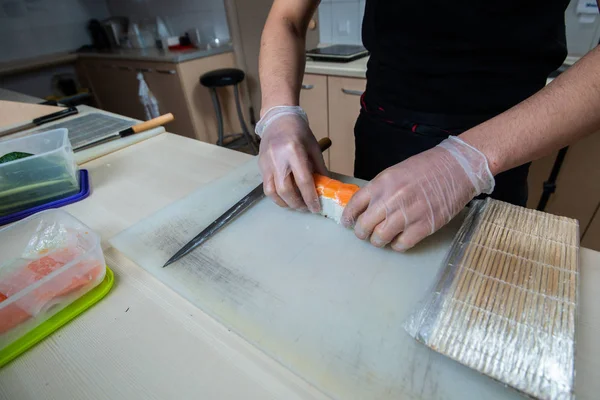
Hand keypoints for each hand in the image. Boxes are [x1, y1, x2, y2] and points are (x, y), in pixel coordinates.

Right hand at [257, 106, 327, 212]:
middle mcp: (278, 158)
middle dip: (297, 203)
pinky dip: (276, 196)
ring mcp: (266, 162)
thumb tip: (326, 188)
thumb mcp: (313, 148)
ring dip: (285, 203)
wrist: (278, 119)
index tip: (316, 208)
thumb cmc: (299, 132)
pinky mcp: (261, 166)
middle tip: (306, 208)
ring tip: (295, 204)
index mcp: (294, 151)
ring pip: (272, 192)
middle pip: (285, 190)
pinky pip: (266, 187)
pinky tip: (286, 197)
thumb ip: (319, 169)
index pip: (303, 180)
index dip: (310, 197)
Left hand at [341, 136, 494, 250]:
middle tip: (364, 233)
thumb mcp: (396, 172)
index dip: (348, 217)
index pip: (355, 204)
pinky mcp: (424, 226)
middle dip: (361, 232)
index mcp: (382, 183)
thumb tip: (365, 207)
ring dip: (378, 241)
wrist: (457, 168)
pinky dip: (397, 245)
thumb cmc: (426, 168)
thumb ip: (380, 189)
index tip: (348, 223)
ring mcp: (408, 214)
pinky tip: (399, 239)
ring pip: (380, 238)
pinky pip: (401, 244)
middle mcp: (391, 199)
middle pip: (364, 225)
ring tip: (381, 238)